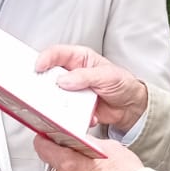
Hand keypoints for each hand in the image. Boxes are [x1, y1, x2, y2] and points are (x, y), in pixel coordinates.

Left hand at [33, 134, 143, 170]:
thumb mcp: (108, 147)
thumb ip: (88, 142)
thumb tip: (80, 138)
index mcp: (69, 164)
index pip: (42, 147)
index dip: (45, 139)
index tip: (48, 136)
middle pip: (54, 163)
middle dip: (64, 156)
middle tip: (79, 151)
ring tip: (93, 167)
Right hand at [34, 44, 148, 129]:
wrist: (130, 106)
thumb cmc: (121, 83)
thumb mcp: (106, 76)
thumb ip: (85, 77)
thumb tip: (64, 80)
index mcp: (79, 59)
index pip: (57, 54)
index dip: (45, 58)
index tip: (38, 67)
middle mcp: (72, 74)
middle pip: (50, 75)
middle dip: (44, 83)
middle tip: (40, 90)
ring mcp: (72, 92)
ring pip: (56, 96)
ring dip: (59, 103)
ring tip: (65, 107)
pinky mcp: (75, 108)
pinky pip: (67, 113)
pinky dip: (74, 117)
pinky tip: (88, 116)